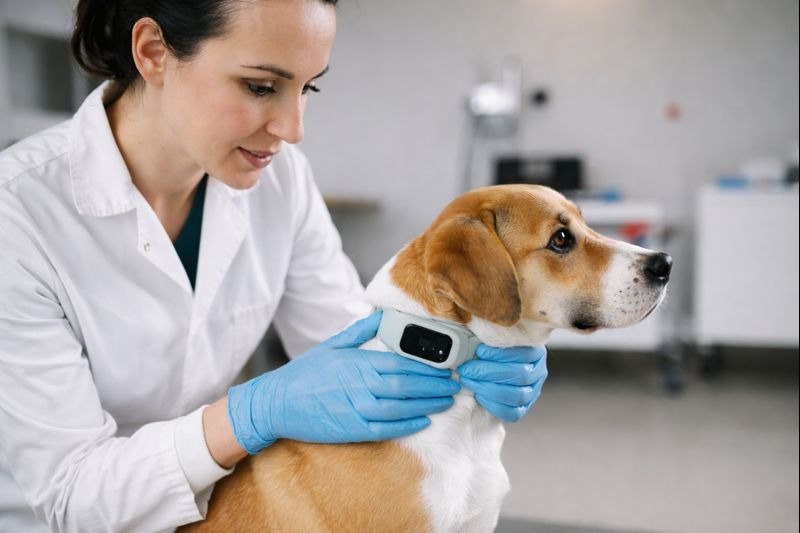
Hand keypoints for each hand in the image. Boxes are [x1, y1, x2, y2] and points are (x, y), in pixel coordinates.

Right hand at [227, 312, 460, 453]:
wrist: (276, 403)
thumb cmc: (305, 372)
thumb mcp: (332, 344)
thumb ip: (361, 331)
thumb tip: (383, 315)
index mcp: (359, 362)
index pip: (403, 363)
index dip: (429, 366)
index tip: (447, 366)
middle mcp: (361, 385)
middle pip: (408, 385)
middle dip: (435, 385)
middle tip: (455, 385)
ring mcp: (357, 409)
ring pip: (401, 407)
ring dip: (427, 404)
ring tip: (446, 401)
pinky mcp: (352, 429)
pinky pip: (386, 429)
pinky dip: (407, 425)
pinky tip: (423, 421)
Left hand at [457, 344, 547, 422]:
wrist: (490, 368)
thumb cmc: (489, 349)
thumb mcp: (492, 337)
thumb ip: (488, 335)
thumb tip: (472, 328)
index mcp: (536, 351)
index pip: (524, 353)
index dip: (501, 353)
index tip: (479, 350)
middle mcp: (538, 372)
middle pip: (520, 375)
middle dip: (488, 371)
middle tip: (466, 368)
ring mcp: (533, 392)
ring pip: (517, 395)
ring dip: (488, 388)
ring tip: (468, 380)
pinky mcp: (524, 408)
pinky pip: (513, 413)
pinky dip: (494, 405)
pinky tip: (478, 395)